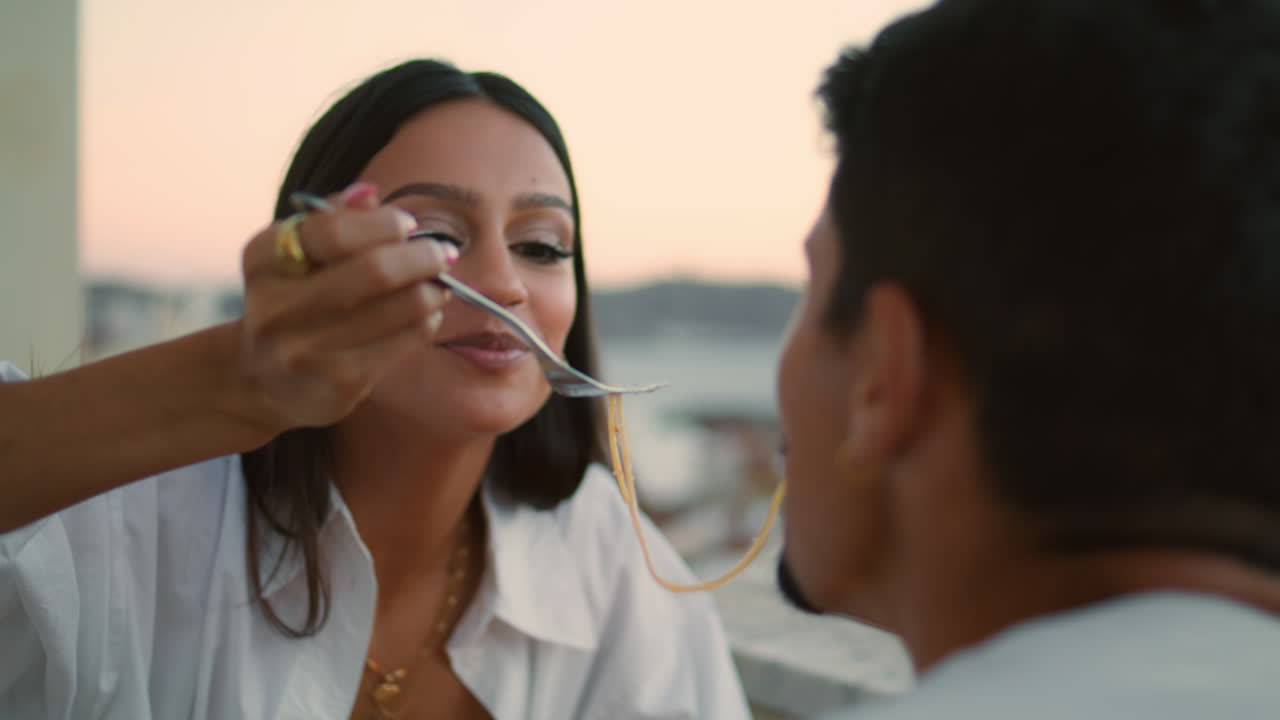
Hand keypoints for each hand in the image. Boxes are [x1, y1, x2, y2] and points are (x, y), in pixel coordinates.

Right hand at [232, 181, 454, 432]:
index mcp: (263, 259)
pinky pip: (403, 343)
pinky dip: (425, 323)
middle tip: (441, 253)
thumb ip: (331, 220)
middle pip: (375, 270)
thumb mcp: (297, 256)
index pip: (334, 230)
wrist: (262, 381)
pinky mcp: (337, 383)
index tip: (408, 225)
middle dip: (421, 257)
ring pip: (400, 308)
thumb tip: (369, 193)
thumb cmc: (293, 301)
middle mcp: (275, 306)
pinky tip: (425, 316)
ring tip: (439, 285)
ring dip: (432, 291)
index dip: (383, 224)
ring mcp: (305, 350)